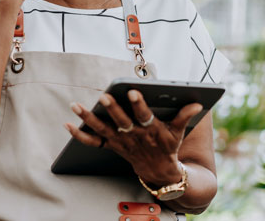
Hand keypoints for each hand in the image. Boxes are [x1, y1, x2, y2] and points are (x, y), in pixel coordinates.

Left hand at [65, 90, 202, 185]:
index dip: (139, 105)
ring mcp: (120, 141)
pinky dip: (79, 135)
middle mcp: (133, 135)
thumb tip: (197, 103)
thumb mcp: (178, 132)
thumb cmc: (168, 145)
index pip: (144, 116)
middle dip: (112, 109)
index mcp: (150, 130)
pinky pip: (93, 142)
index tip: (134, 92)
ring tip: (76, 105)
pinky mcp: (111, 146)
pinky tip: (67, 124)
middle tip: (104, 96)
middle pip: (121, 122)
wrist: (159, 171)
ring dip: (88, 118)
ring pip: (102, 130)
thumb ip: (184, 116)